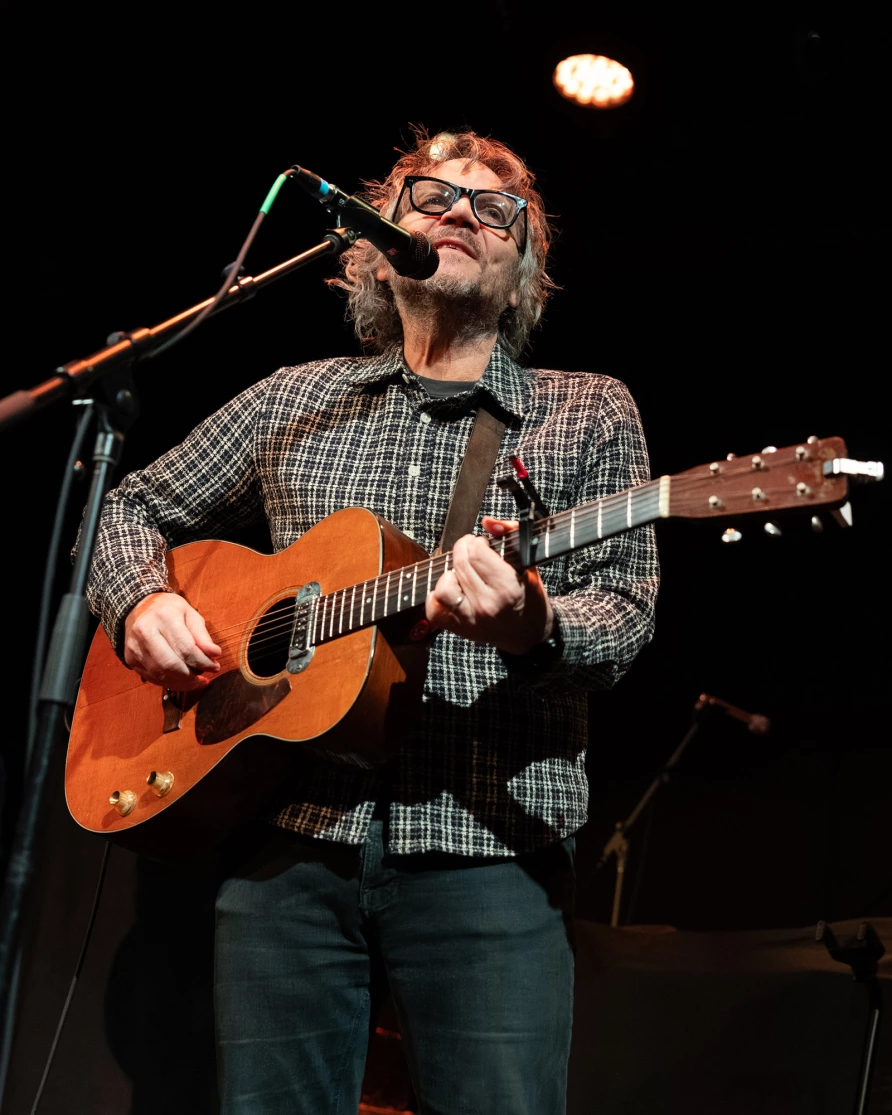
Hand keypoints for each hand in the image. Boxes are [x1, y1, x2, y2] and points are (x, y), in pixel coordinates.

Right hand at [124, 592, 220, 690]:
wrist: (139, 608)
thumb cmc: (170, 611)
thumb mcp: (191, 615)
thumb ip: (202, 636)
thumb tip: (214, 654)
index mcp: (164, 617)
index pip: (185, 648)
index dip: (202, 662)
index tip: (215, 666)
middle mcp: (145, 632)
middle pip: (170, 665)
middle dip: (191, 675)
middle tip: (204, 674)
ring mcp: (135, 647)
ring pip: (161, 675)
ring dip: (182, 682)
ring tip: (196, 679)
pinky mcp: (131, 659)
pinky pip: (153, 678)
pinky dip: (171, 683)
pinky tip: (182, 680)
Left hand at [426, 517, 553, 654]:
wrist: (529, 636)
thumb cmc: (530, 599)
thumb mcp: (529, 564)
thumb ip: (511, 535)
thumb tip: (488, 522)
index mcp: (508, 588)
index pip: (478, 553)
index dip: (479, 542)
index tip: (484, 545)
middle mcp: (487, 604)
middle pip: (460, 563)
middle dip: (464, 549)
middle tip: (472, 551)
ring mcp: (470, 619)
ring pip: (443, 586)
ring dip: (450, 573)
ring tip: (461, 572)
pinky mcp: (459, 629)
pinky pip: (434, 609)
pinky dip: (437, 597)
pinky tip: (452, 590)